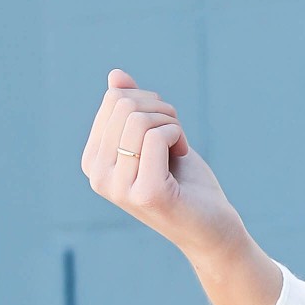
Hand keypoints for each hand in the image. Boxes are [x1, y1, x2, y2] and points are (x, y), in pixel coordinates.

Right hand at [81, 69, 236, 256]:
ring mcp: (118, 187)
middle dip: (160, 109)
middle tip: (176, 135)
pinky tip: (183, 155)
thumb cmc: (185, 183)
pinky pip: (157, 137)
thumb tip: (116, 75)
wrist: (211, 228)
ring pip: (139, 119)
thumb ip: (131, 109)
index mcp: (93, 160)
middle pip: (124, 105)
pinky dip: (179, 136)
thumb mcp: (155, 138)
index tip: (163, 129)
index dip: (148, 104)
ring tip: (179, 147)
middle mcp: (97, 175)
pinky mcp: (146, 192)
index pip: (113, 100)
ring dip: (171, 123)